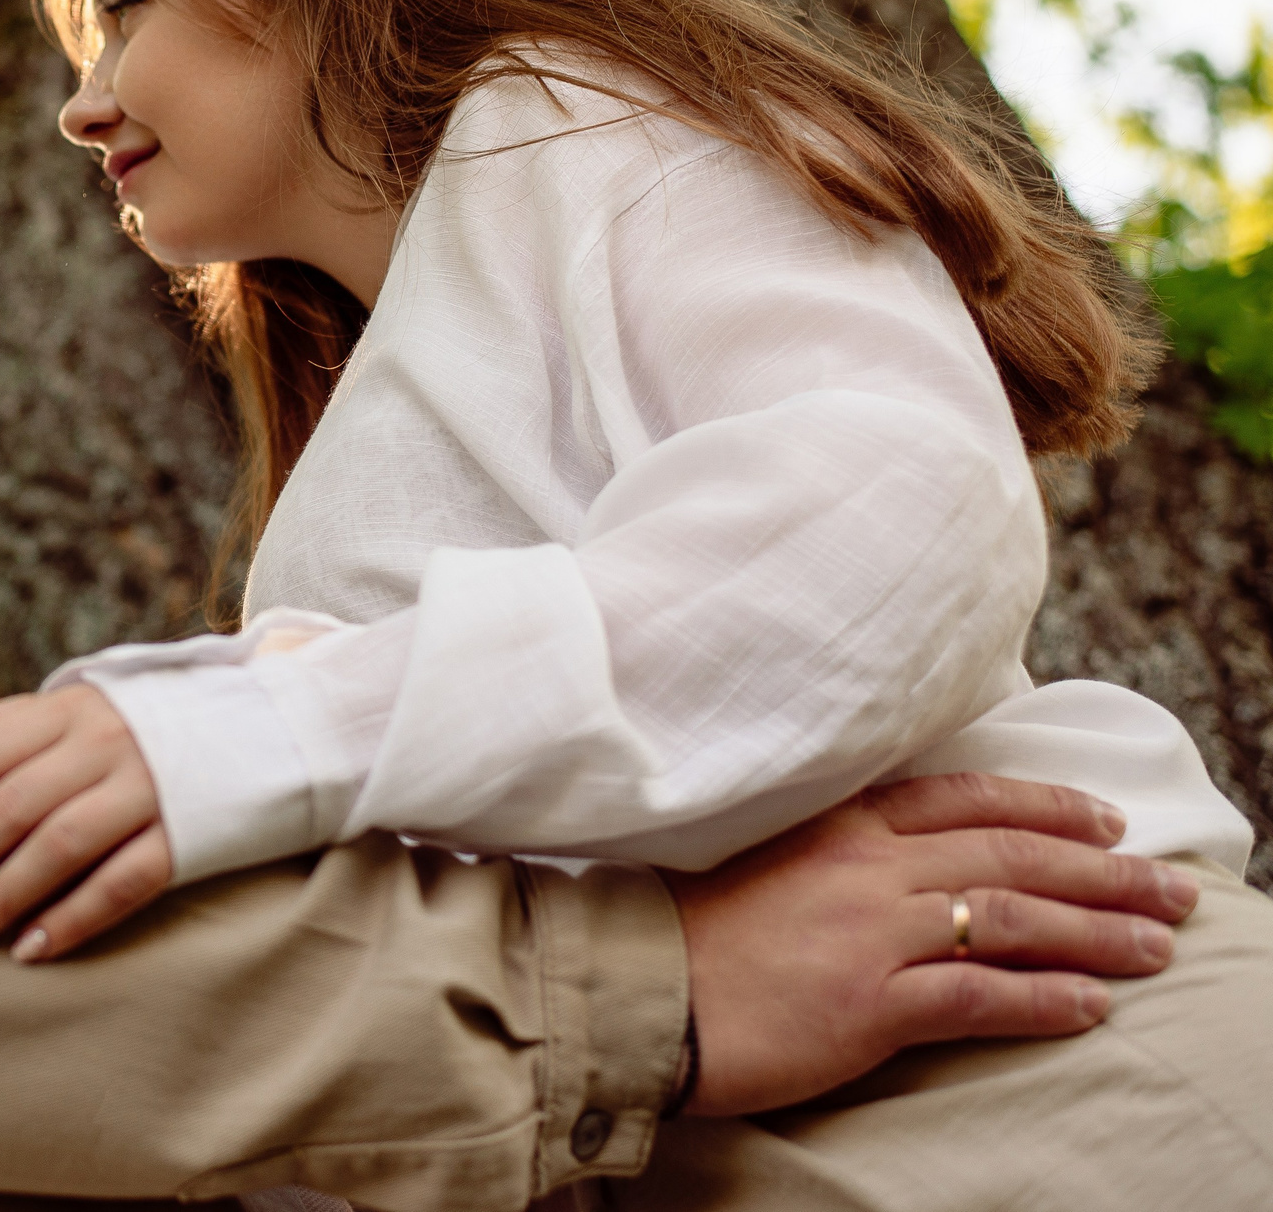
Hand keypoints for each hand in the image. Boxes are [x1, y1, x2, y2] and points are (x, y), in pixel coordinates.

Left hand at [0, 685, 170, 961]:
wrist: (276, 729)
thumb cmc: (154, 727)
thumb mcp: (85, 708)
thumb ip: (13, 720)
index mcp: (68, 711)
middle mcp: (104, 745)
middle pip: (8, 808)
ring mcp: (150, 790)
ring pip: (59, 846)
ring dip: (0, 897)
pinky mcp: (189, 836)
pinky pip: (123, 881)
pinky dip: (73, 917)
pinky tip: (32, 950)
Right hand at [670, 772, 1198, 1116]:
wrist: (639, 990)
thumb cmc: (693, 934)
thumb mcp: (770, 862)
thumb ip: (838, 851)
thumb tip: (902, 862)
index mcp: (840, 826)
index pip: (966, 799)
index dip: (1046, 806)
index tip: (1106, 821)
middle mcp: (867, 869)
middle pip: (1011, 855)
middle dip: (1104, 872)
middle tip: (1169, 887)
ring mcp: (872, 933)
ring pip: (1012, 919)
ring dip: (1097, 934)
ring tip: (1156, 947)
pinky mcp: (870, 1004)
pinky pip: (980, 996)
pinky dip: (1045, 1000)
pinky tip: (1091, 1008)